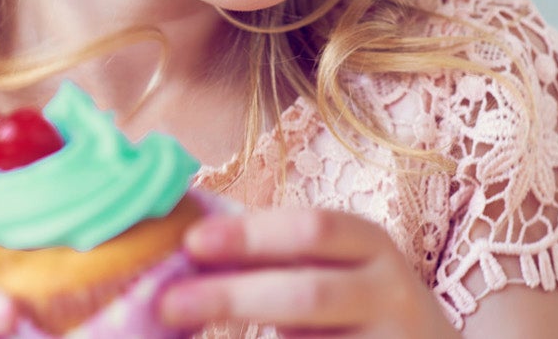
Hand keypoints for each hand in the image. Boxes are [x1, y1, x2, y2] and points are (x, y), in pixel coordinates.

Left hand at [158, 207, 456, 338]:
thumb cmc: (359, 302)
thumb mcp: (336, 267)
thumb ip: (278, 260)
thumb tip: (190, 252)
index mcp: (372, 246)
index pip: (315, 229)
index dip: (252, 234)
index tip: (192, 241)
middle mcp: (389, 293)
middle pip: (308, 294)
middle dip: (233, 296)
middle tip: (168, 303)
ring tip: (183, 332)